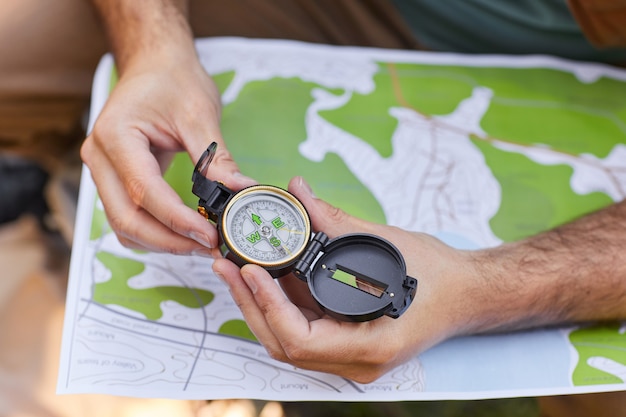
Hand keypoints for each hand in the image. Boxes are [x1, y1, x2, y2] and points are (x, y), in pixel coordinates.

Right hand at [81, 51, 255, 253]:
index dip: (177, 220)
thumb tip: (242, 192)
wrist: (155, 66)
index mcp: (115, 136)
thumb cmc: (173, 81)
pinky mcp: (115, 180)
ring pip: (124, 226)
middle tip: (209, 246)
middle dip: (169, 241)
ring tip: (200, 243)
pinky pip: (128, 218)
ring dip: (161, 243)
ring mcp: (103, 171)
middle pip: (126, 219)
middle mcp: (99, 158)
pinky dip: (154, 233)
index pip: (143, 191)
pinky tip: (184, 233)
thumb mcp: (199, 114)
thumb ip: (216, 158)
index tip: (210, 235)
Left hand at [213, 177, 479, 382]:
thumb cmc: (440, 276)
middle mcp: (357, 362)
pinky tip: (266, 276)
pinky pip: (303, 330)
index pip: (302, 341)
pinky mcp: (346, 343)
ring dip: (260, 304)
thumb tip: (298, 192)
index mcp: (372, 347)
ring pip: (289, 341)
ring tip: (237, 268)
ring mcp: (351, 357)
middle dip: (251, 304)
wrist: (469, 294)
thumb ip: (335, 221)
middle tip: (227, 266)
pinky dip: (281, 305)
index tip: (250, 271)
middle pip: (285, 344)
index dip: (269, 306)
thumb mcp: (386, 246)